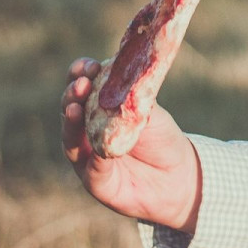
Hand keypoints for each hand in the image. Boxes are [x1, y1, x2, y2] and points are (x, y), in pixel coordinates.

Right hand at [60, 57, 201, 231]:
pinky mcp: (95, 181)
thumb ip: (137, 95)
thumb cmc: (161, 138)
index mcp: (97, 107)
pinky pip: (92, 168)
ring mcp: (86, 156)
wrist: (177, 175)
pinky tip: (98, 147)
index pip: (82, 86)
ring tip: (74, 107)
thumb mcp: (151, 112)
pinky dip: (94, 156)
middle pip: (70, 109)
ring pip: (71, 139)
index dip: (81, 74)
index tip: (87, 66)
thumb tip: (129, 71)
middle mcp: (85, 131)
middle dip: (73, 95)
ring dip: (71, 122)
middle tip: (81, 84)